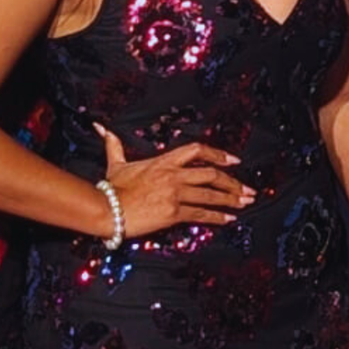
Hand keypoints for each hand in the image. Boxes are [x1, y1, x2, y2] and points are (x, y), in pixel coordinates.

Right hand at [96, 125, 248, 237]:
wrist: (107, 209)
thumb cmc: (111, 189)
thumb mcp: (116, 163)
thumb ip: (114, 144)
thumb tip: (101, 128)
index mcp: (163, 161)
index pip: (197, 150)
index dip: (218, 154)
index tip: (233, 160)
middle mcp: (173, 175)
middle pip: (212, 175)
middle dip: (233, 182)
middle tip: (247, 189)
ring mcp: (175, 194)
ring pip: (211, 195)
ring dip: (231, 199)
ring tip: (245, 203)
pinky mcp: (174, 213)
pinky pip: (201, 214)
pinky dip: (217, 217)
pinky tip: (229, 219)